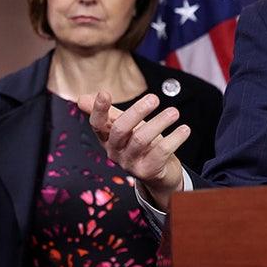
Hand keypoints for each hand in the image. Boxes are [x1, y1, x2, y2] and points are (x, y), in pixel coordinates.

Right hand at [77, 91, 188, 210]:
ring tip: (174, 112)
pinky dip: (175, 138)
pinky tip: (184, 129)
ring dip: (159, 123)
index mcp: (107, 139)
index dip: (99, 109)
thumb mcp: (126, 128)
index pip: (97, 124)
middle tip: (154, 98)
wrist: (159, 174)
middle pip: (120, 129)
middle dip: (137, 112)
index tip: (104, 93)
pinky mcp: (148, 171)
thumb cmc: (142, 146)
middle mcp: (115, 152)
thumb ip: (109, 114)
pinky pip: (161, 151)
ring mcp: (130, 163)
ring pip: (141, 139)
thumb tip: (81, 98)